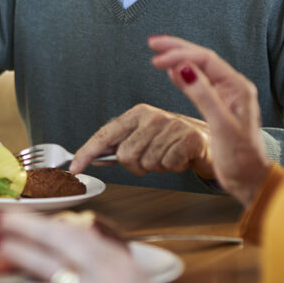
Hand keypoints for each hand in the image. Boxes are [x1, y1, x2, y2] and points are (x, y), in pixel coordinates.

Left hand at [0, 211, 193, 282]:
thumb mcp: (130, 273)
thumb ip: (106, 250)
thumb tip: (84, 228)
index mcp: (114, 258)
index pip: (71, 228)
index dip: (39, 218)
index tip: (14, 212)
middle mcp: (106, 273)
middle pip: (59, 239)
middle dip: (23, 225)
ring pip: (53, 268)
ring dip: (20, 253)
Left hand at [70, 104, 214, 178]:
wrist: (209, 139)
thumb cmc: (171, 140)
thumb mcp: (144, 137)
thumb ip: (119, 145)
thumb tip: (92, 157)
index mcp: (136, 114)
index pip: (105, 135)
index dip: (87, 152)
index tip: (74, 168)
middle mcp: (151, 116)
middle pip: (125, 156)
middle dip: (136, 166)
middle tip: (151, 159)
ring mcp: (171, 125)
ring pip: (147, 163)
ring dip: (157, 167)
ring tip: (168, 156)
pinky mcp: (189, 138)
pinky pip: (168, 166)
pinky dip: (173, 167)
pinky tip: (180, 158)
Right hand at [148, 35, 270, 206]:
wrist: (249, 179)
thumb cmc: (241, 157)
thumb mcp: (221, 126)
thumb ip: (203, 96)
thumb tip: (184, 69)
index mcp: (238, 88)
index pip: (205, 60)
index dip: (180, 55)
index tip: (157, 59)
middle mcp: (233, 87)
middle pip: (202, 59)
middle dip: (177, 48)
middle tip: (153, 43)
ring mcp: (225, 96)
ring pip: (199, 68)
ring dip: (178, 58)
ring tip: (158, 52)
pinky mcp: (218, 105)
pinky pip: (198, 83)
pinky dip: (182, 75)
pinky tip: (171, 72)